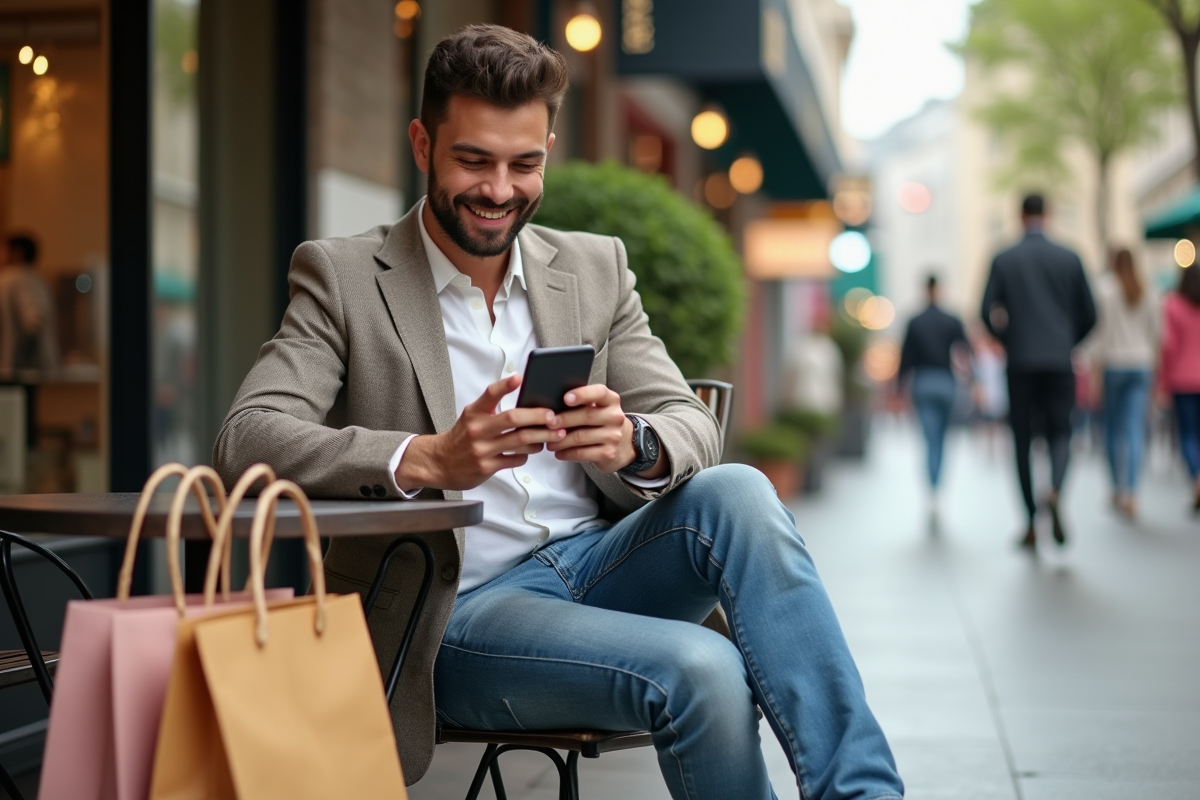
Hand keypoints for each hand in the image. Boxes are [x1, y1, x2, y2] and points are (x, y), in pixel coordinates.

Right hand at [396, 375, 566, 490]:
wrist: (439, 462)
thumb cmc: (462, 437)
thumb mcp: (472, 416)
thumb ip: (492, 407)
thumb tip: (524, 399)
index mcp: (474, 412)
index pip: (490, 394)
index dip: (505, 385)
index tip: (519, 378)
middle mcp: (477, 429)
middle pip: (513, 419)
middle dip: (538, 416)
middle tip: (553, 417)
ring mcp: (482, 449)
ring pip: (520, 440)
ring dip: (541, 438)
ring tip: (553, 435)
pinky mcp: (487, 466)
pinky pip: (516, 459)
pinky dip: (527, 454)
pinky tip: (530, 450)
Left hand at [545, 384, 637, 473]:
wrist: (624, 444)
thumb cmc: (601, 422)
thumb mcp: (598, 408)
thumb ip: (582, 404)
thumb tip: (553, 406)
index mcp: (611, 400)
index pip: (599, 393)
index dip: (582, 394)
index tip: (566, 398)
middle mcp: (615, 417)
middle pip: (587, 416)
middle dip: (564, 419)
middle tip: (549, 423)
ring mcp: (613, 436)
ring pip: (581, 437)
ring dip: (561, 440)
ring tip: (549, 441)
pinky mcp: (608, 453)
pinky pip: (582, 453)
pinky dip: (567, 453)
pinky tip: (559, 452)